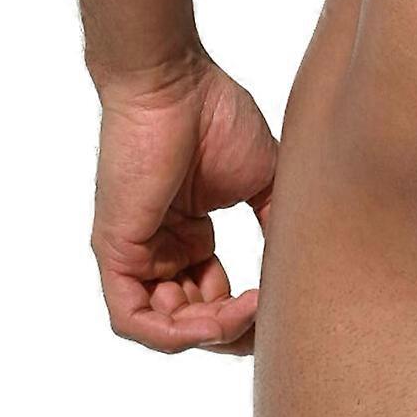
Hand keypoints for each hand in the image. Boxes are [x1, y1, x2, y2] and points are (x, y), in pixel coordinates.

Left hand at [90, 53, 277, 354]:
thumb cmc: (216, 117)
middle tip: (270, 319)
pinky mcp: (116, 252)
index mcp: (189, 238)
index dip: (249, 317)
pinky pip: (133, 320)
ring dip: (213, 333)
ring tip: (251, 310)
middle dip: (235, 332)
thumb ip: (277, 225)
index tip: (284, 308)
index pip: (214, 302)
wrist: (175, 83)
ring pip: (166, 329)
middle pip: (193, 323)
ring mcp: (136, 255)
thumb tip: (300, 267)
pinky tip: (220, 318)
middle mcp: (161, 252)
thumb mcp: (262, 182)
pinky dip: (177, 333)